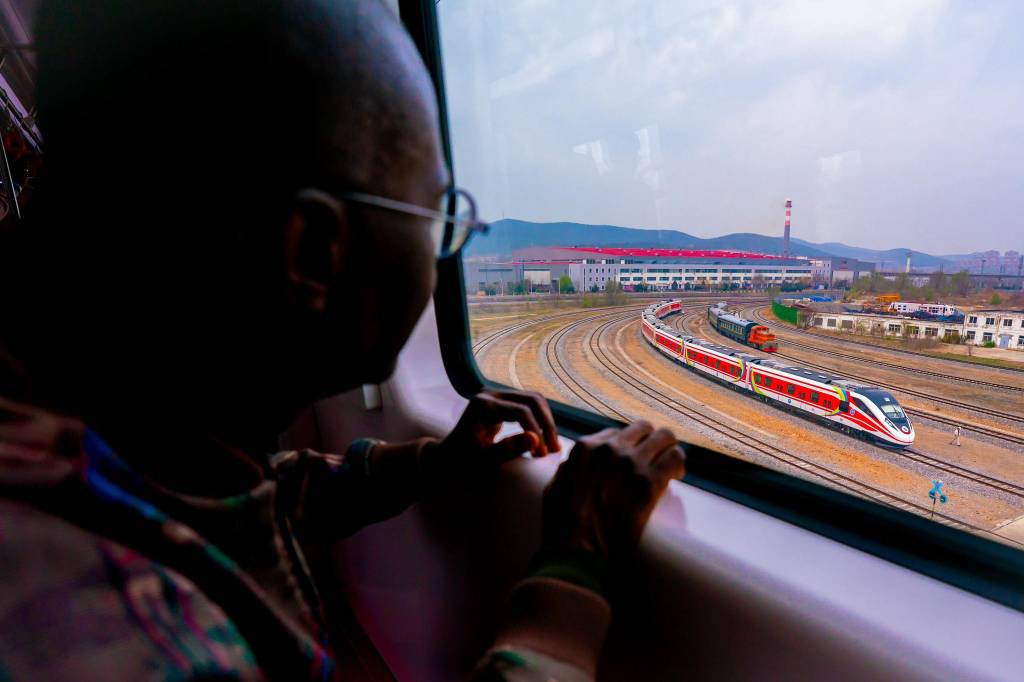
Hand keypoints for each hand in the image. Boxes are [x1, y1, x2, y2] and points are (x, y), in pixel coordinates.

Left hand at [421, 389, 560, 486]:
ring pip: (534, 401)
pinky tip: (543, 441)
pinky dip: (539, 422)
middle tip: (554, 450)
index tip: (542, 454)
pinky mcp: (502, 403)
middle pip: (532, 400)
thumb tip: (535, 440)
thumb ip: (507, 449)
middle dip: (546, 424)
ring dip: (546, 422)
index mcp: (483, 405)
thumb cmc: (460, 462)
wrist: (446, 459)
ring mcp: (497, 396)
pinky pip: (528, 407)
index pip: (520, 411)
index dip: (536, 431)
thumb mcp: (482, 460)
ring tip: (552, 447)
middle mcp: (490, 394)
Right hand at [541, 421, 684, 560]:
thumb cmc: (562, 524)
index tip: (632, 460)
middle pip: (644, 428)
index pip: (617, 433)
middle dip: (651, 442)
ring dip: (667, 450)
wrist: (576, 552)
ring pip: (665, 437)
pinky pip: (675, 458)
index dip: (627, 447)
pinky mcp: (648, 483)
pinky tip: (676, 476)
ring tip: (668, 466)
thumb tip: (579, 464)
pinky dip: (678, 465)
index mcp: (586, 448)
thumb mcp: (555, 486)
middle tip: (654, 459)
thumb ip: (571, 468)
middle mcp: (609, 449)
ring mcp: (630, 464)